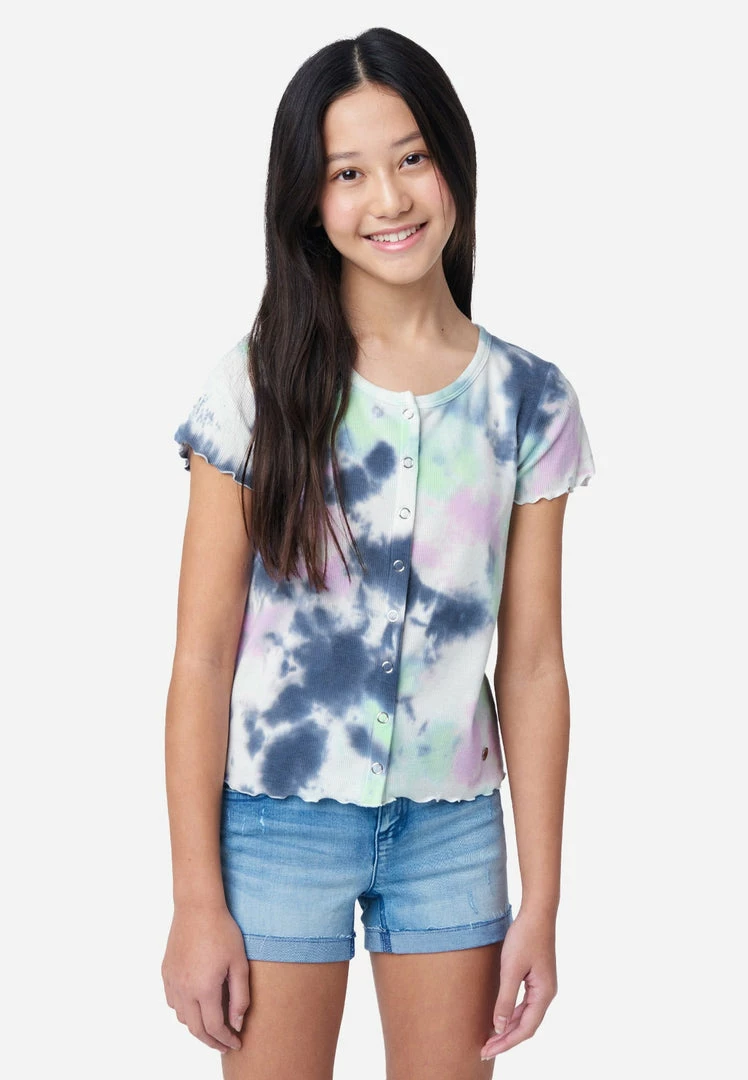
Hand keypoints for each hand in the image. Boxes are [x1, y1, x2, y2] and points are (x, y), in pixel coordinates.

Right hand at [162, 902, 249, 1053]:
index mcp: (204, 988)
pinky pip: (173, 1002)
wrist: (197, 907)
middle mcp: (184, 989)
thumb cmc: (222, 931)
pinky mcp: (166, 972)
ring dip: (197, 1027)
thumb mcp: (239, 963)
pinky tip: (195, 1005)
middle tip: (225, 1044)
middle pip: (196, 1029)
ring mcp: (172, 981)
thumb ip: (240, 997)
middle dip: (211, 1041)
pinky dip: (184, 1011)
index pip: (214, 1027)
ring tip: (212, 1026)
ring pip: (182, 1018)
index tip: (237, 1043)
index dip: (226, 1039)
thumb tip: (237, 1023)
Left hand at [480, 907, 557, 1059]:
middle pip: (526, 1025)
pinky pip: (524, 1004)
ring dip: (508, 1027)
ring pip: (525, 1015)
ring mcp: (542, 986)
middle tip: (484, 1050)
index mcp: (544, 994)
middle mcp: (546, 993)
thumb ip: (505, 999)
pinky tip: (499, 1017)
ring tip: (489, 1038)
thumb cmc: (524, 937)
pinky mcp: (536, 978)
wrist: (537, 912)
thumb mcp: (511, 969)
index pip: (525, 1029)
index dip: (506, 1042)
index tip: (488, 1051)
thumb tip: (498, 1027)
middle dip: (506, 1039)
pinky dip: (512, 1013)